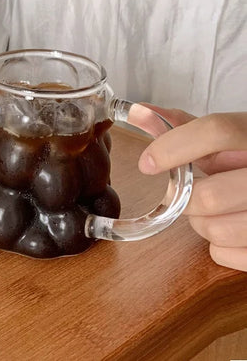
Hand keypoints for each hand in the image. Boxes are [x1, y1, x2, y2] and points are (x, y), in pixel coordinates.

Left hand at [138, 107, 246, 271]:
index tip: (147, 162)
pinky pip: (226, 254)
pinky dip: (217, 245)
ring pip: (216, 229)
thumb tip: (138, 112)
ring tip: (212, 208)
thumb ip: (184, 126)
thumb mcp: (228, 138)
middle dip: (184, 198)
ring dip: (201, 222)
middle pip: (209, 195)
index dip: (174, 146)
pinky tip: (228, 224)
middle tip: (185, 192)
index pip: (218, 131)